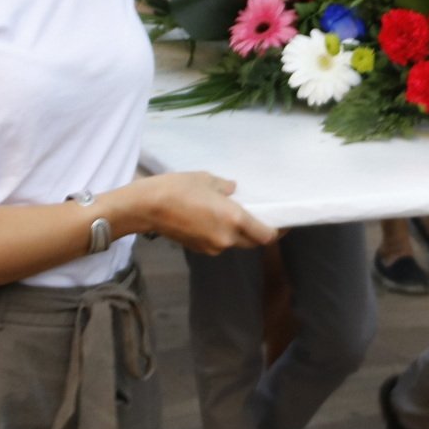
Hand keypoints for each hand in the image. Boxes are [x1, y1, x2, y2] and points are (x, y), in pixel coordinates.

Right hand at [126, 172, 276, 255]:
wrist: (146, 207)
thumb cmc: (178, 188)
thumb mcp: (205, 179)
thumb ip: (224, 186)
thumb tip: (233, 190)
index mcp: (234, 220)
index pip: (266, 235)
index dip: (277, 231)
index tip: (282, 224)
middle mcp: (227, 238)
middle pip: (252, 242)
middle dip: (257, 232)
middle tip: (257, 217)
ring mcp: (212, 247)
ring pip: (233, 243)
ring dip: (237, 233)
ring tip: (229, 215)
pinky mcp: (198, 249)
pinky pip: (218, 243)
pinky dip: (220, 234)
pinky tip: (210, 220)